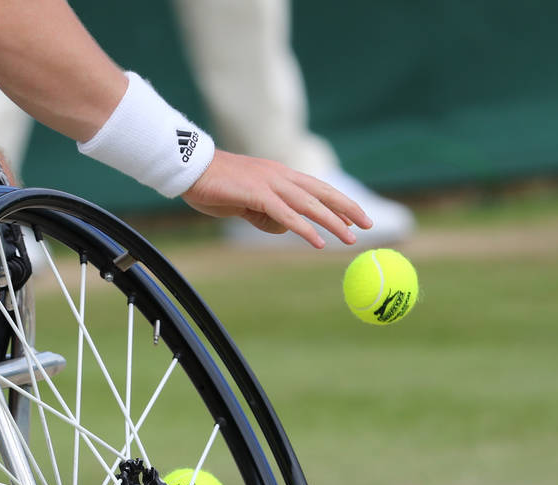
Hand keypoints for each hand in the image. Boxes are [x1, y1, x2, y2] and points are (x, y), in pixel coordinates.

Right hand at [181, 150, 372, 248]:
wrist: (189, 169)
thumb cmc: (213, 185)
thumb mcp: (245, 202)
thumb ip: (266, 213)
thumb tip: (284, 227)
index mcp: (278, 175)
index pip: (316, 188)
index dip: (338, 202)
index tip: (356, 216)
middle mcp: (280, 175)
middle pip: (322, 193)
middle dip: (348, 209)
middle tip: (368, 225)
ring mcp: (270, 183)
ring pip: (310, 205)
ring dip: (333, 222)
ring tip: (350, 239)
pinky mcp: (257, 194)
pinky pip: (287, 214)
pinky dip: (304, 229)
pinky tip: (318, 241)